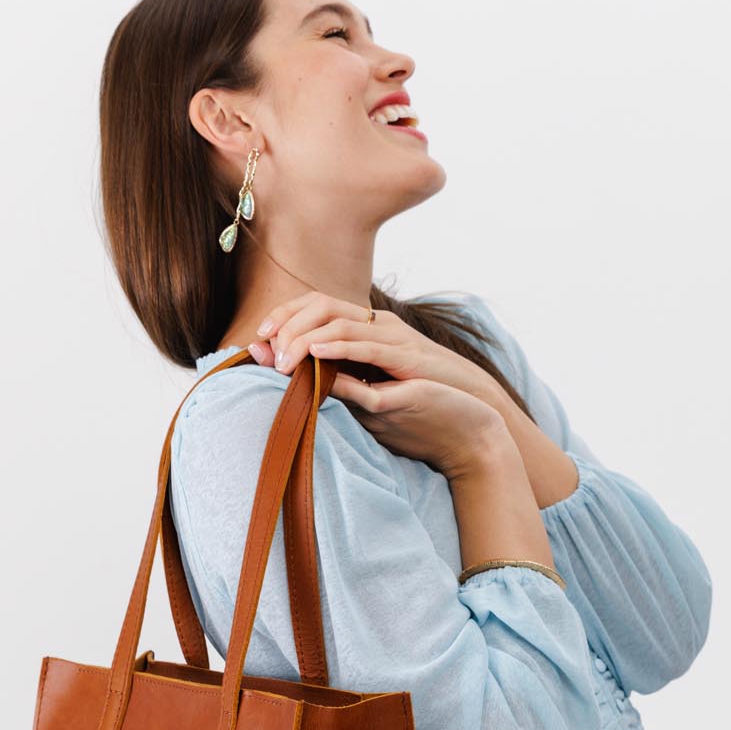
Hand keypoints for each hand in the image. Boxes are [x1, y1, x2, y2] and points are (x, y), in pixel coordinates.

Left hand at [247, 290, 504, 407]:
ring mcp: (395, 340)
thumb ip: (338, 380)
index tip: (259, 337)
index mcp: (370, 329)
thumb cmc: (422, 410)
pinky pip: (366, 347)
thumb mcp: (372, 393)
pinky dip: (336, 348)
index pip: (317, 305)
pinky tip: (314, 354)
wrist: (471, 425)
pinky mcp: (407, 361)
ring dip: (305, 337)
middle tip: (265, 347)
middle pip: (322, 304)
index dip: (284, 316)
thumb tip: (294, 379)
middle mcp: (381, 326)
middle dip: (288, 322)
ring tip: (282, 357)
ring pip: (339, 322)